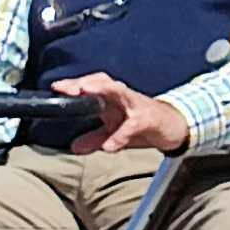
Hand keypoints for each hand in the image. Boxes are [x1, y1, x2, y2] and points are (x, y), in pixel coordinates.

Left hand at [55, 75, 187, 155]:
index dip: (74, 85)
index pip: (91, 86)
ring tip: (85, 92)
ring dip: (102, 90)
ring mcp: (136, 105)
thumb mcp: (115, 132)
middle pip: (102, 82)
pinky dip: (121, 134)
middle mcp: (123, 97)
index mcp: (113, 98)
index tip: (56, 87)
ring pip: (119, 92)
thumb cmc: (143, 124)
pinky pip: (133, 124)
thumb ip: (95, 138)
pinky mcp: (149, 118)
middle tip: (67, 88)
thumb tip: (74, 147)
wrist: (173, 127)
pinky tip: (110, 146)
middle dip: (84, 83)